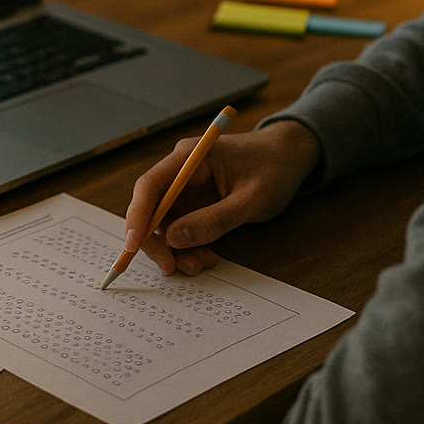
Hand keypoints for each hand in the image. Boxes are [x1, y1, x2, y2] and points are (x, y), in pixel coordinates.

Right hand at [123, 119, 320, 276]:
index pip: (150, 185)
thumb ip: (214, 219)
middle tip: (172, 266)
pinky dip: (188, 246)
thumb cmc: (274, 168)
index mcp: (190, 157)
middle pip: (151, 208)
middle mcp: (180, 170)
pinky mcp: (195, 201)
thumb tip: (174, 238)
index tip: (134, 245)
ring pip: (165, 223)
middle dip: (157, 241)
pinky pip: (181, 227)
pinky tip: (207, 256)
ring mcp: (187, 187)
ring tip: (200, 265)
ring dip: (175, 249)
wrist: (289, 158)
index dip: (137, 216)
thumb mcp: (250, 199)